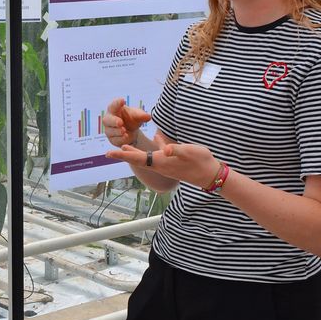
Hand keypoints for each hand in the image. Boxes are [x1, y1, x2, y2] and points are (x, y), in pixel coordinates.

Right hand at [102, 98, 151, 147]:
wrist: (132, 131)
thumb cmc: (131, 119)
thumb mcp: (138, 116)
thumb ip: (142, 116)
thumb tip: (148, 117)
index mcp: (114, 110)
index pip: (113, 105)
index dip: (117, 103)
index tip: (122, 100)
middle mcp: (109, 119)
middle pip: (107, 120)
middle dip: (113, 121)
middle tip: (120, 122)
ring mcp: (109, 130)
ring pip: (110, 131)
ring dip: (117, 131)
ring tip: (124, 131)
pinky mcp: (112, 139)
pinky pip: (115, 139)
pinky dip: (120, 138)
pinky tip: (125, 137)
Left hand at [106, 132, 221, 189]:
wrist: (211, 175)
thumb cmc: (201, 162)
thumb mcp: (189, 152)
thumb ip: (175, 149)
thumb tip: (163, 148)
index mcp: (162, 162)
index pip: (138, 157)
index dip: (123, 154)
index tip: (109, 153)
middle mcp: (161, 166)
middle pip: (138, 160)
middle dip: (124, 155)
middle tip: (109, 152)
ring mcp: (166, 167)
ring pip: (145, 160)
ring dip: (134, 154)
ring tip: (124, 148)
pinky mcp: (171, 166)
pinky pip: (155, 159)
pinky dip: (147, 153)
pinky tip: (152, 144)